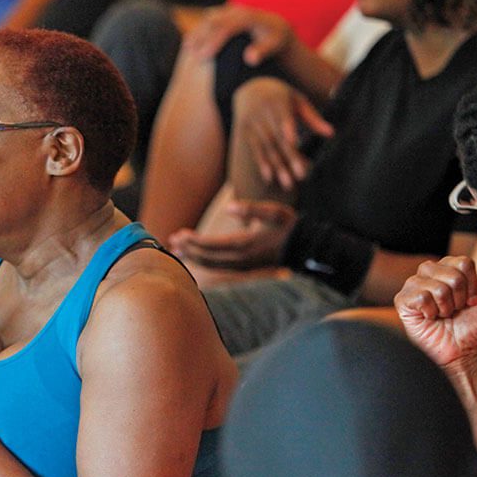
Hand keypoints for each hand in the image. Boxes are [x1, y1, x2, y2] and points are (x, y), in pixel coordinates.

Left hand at [168, 200, 296, 269]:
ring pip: (211, 265)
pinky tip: (193, 257)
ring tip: (176, 250)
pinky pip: (218, 267)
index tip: (179, 234)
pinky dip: (203, 262)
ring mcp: (242, 266)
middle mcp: (241, 259)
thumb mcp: (274, 212)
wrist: (305, 249)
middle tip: (172, 241)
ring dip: (193, 257)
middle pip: (207, 258)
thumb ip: (251, 209)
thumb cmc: (289, 227)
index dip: (193, 241)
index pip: (211, 245)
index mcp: (245, 244)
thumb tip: (229, 207)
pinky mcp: (244, 269)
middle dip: (188, 250)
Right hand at [184, 5, 294, 64]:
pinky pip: (207, 21)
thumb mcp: (273, 46)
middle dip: (201, 38)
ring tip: (187, 50)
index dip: (214, 42)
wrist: (274, 26)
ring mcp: (228, 10)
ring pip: (207, 20)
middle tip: (191, 56)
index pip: (227, 28)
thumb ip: (262, 52)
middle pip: (213, 22)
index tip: (203, 57)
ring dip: (196, 34)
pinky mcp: (223, 13)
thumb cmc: (274, 39)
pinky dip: (198, 31)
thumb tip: (249, 59)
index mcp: (248, 17)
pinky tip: (189, 44)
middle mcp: (237, 10)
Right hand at [230, 77, 332, 190]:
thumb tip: (331, 133)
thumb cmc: (281, 96)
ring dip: (276, 167)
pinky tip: (269, 178)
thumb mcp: (297, 101)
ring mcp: (251, 124)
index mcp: (276, 102)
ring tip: (288, 184)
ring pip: (265, 148)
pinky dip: (262, 164)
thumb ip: (312, 118)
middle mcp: (261, 114)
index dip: (287, 130)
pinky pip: (255, 151)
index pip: (283, 118)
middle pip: (276, 138)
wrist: (249, 89)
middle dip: (288, 157)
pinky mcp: (244, 133)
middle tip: (301, 176)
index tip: (295, 143)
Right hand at [395, 258, 476, 374]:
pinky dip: (431, 312)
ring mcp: (412, 285)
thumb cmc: (470, 327)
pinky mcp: (402, 301)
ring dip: (446, 307)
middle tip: (454, 309)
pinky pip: (422, 297)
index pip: (464, 263)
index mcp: (447, 268)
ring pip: (438, 287)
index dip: (471, 286)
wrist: (458, 352)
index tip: (469, 300)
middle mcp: (428, 273)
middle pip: (452, 274)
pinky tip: (430, 317)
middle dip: (460, 298)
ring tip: (442, 314)